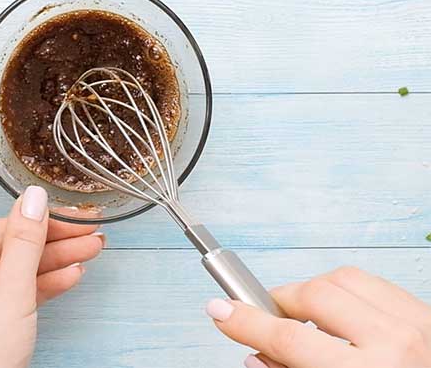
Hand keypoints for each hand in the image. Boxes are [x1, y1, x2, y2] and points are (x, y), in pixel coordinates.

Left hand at [0, 111, 104, 367]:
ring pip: (16, 256)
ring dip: (55, 253)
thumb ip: (23, 243)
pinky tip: (75, 272)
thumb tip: (32, 197)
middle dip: (48, 229)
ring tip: (94, 247)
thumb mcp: (7, 296)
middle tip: (88, 220)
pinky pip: (18, 281)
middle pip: (3, 231)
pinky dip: (45, 278)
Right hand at [206, 266, 430, 367]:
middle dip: (279, 303)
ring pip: (340, 278)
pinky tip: (337, 311)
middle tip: (264, 316)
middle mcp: (395, 343)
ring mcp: (415, 322)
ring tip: (303, 315)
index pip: (289, 338)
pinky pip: (370, 281)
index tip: (221, 311)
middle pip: (312, 296)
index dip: (247, 322)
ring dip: (312, 292)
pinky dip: (344, 290)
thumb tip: (255, 353)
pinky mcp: (423, 311)